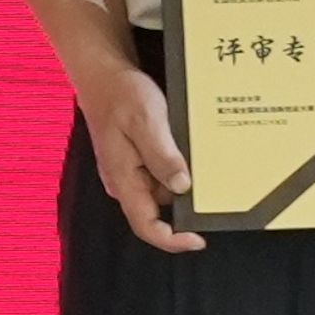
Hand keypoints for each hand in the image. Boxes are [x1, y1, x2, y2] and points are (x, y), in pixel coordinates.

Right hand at [64, 53, 201, 253]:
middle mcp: (126, 182)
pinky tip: (187, 145)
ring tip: (198, 151)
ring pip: (164, 190)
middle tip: (211, 181)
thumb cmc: (120, 94)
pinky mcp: (137, 160)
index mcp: (123, 179)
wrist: (102, 73)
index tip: (199, 238)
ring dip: (183, 178)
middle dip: (186, 201)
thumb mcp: (145, 121)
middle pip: (159, 210)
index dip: (172, 240)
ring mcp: (130, 172)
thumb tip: (182, 187)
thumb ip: (162, 156)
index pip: (145, 225)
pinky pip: (162, 173)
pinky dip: (178, 165)